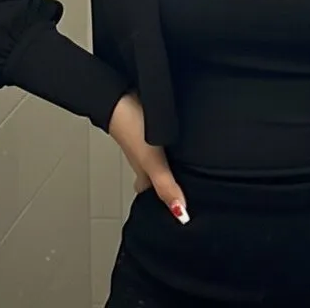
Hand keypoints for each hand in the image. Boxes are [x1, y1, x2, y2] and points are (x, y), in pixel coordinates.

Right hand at [108, 93, 189, 223]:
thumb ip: (165, 185)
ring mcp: (147, 140)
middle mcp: (145, 157)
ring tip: (190, 162)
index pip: (149, 192)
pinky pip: (163, 138)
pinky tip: (182, 136)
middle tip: (185, 184)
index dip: (160, 200)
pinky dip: (171, 141)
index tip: (174, 207)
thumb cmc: (130, 129)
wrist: (120, 95)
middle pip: (156, 174)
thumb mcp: (152, 162)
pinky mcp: (152, 124)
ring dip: (171, 159)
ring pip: (159, 156)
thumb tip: (180, 214)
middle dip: (169, 179)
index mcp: (143, 171)